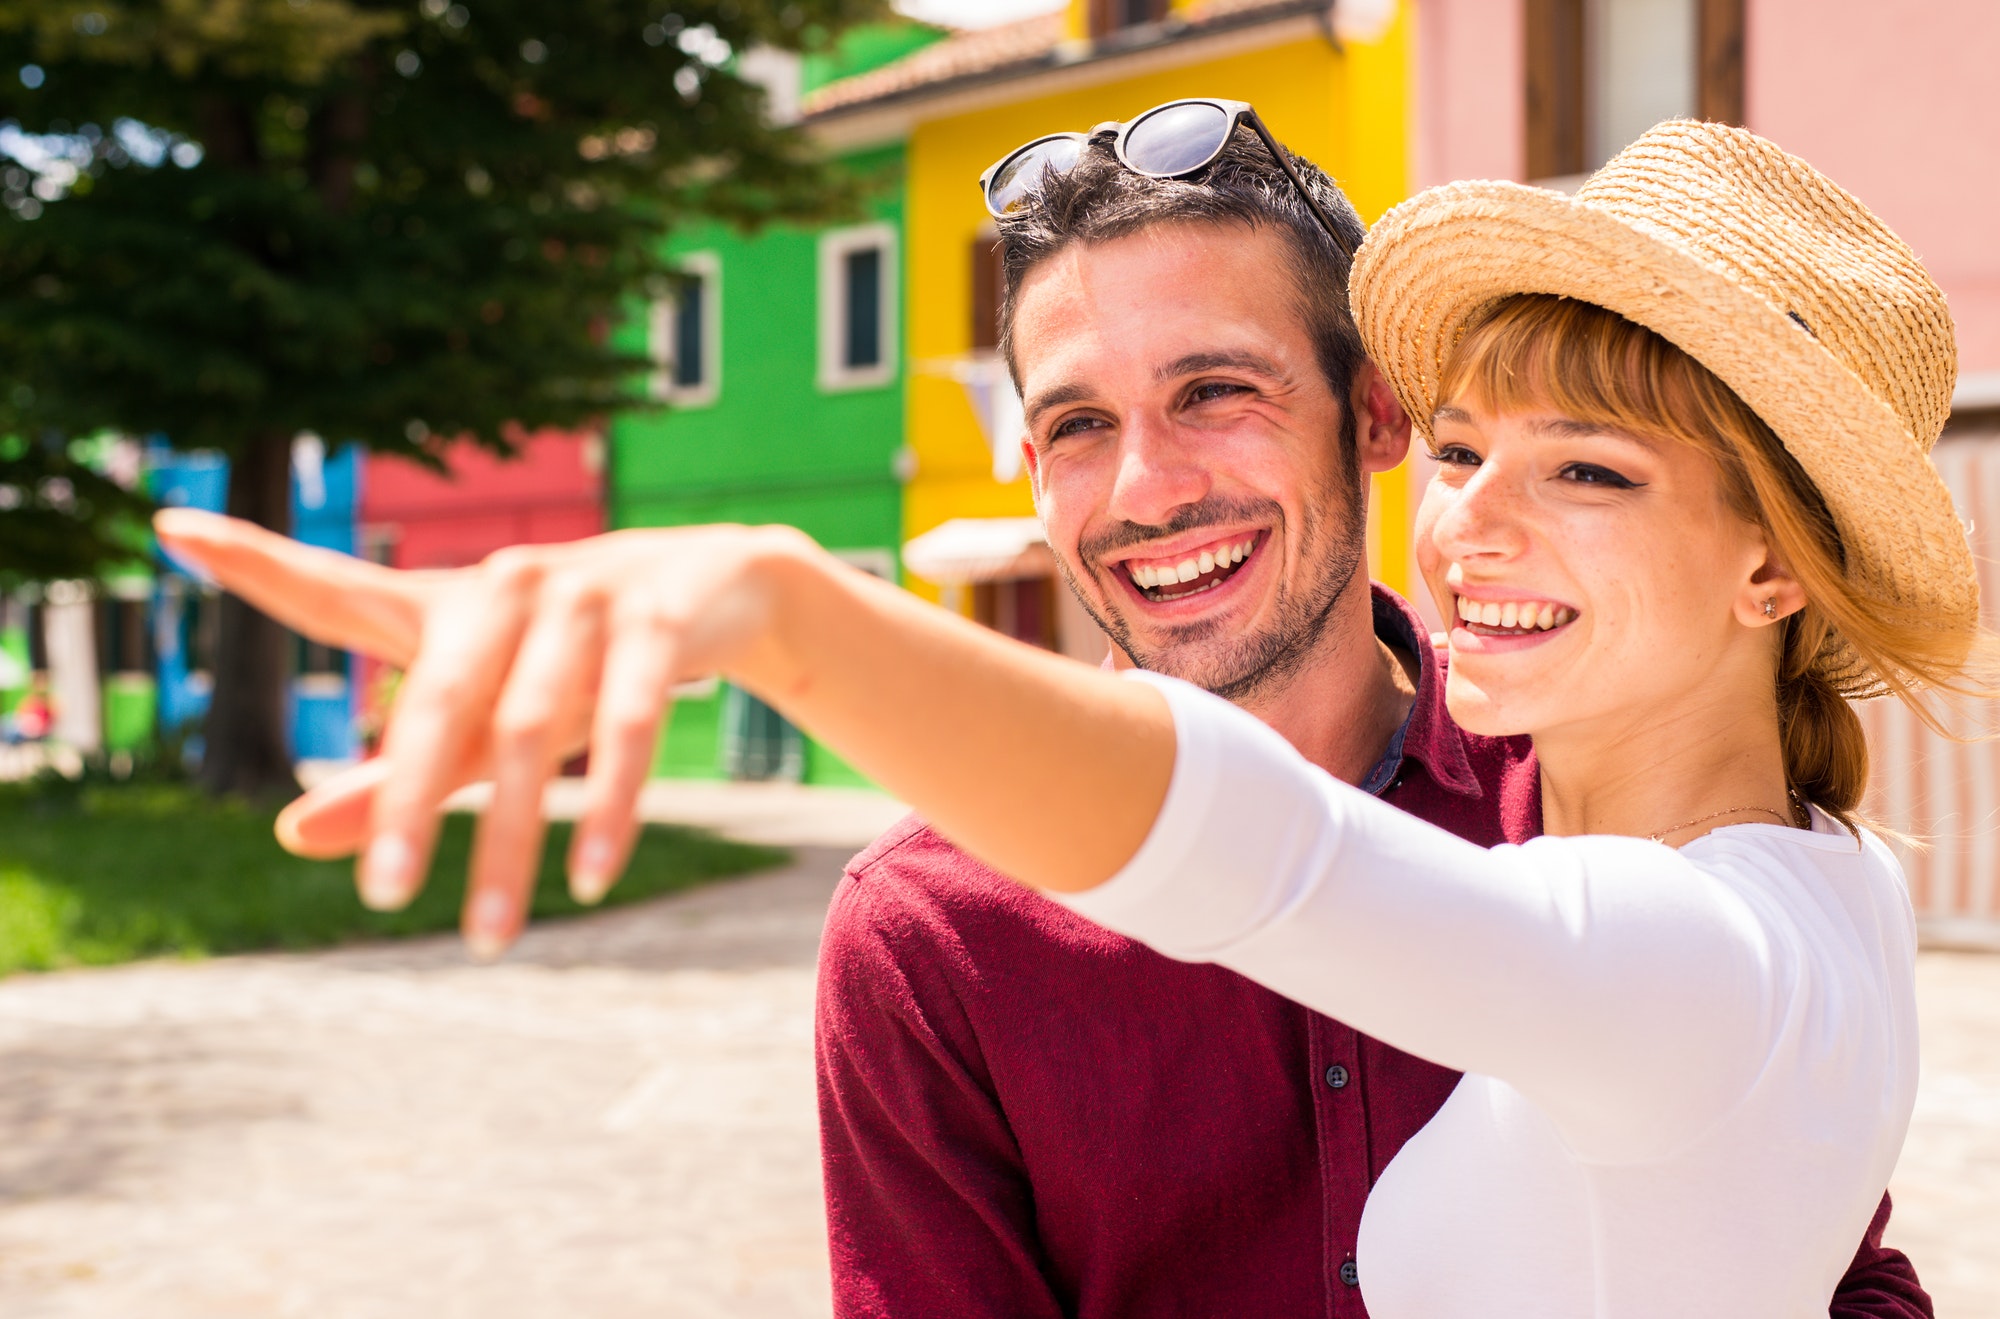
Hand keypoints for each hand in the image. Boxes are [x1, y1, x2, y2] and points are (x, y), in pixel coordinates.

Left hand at [154, 508, 809, 956]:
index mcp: (445, 604)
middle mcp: (503, 587)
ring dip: (514, 841)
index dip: (258, 562)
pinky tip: (591, 877)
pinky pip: (629, 723)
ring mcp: (583, 596)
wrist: (727, 588)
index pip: (336, 587)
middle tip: (381, 900)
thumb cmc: (580, 656)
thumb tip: (286, 836)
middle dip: (409, 805)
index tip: (172, 528)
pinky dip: (608, 804)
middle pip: (438, 701)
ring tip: (488, 938)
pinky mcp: (658, 615)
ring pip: (532, 731)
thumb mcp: (489, 715)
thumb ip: (397, 775)